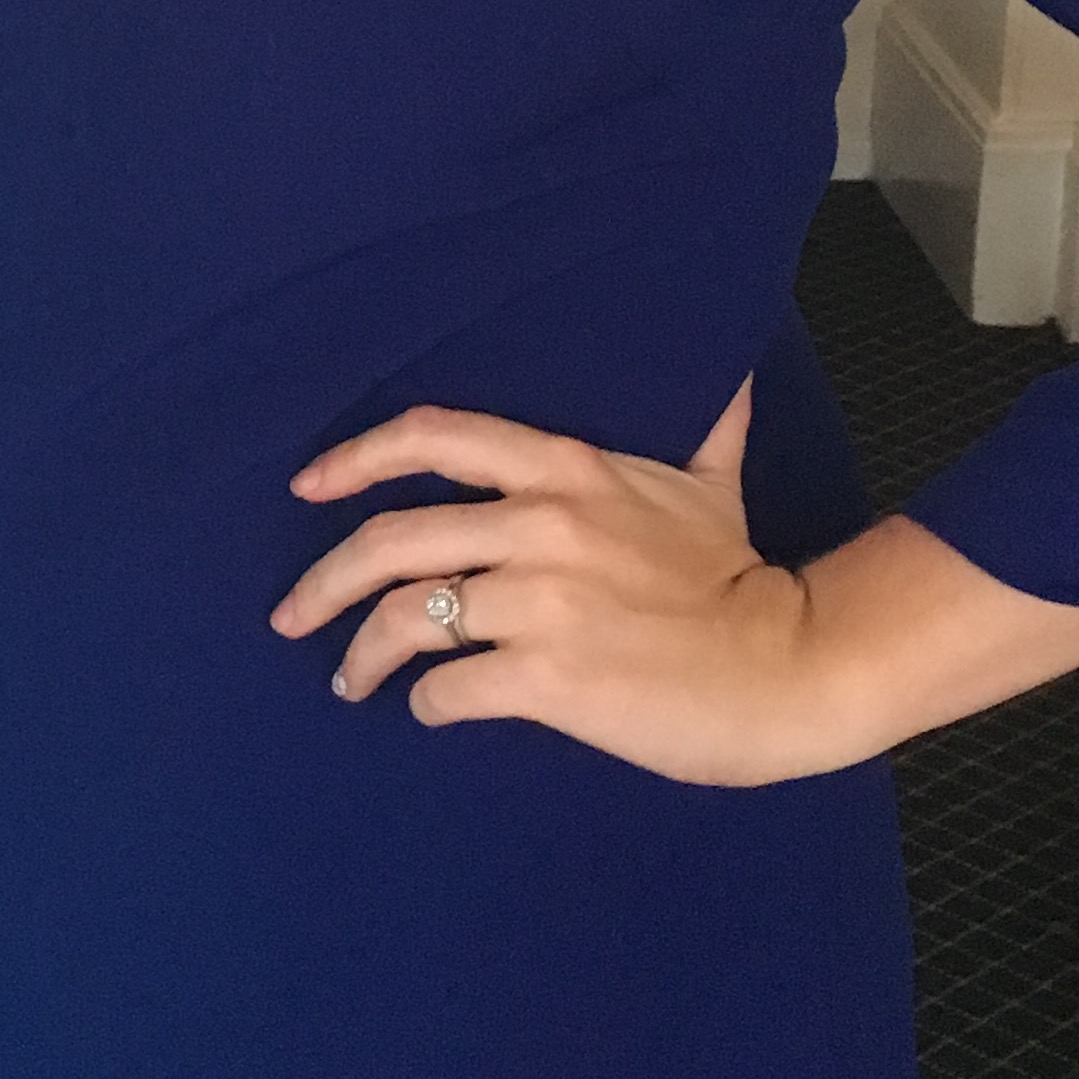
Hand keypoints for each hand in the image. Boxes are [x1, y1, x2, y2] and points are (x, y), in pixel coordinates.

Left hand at [273, 381, 856, 786]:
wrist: (786, 667)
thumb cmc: (740, 578)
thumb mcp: (711, 483)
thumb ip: (703, 426)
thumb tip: (735, 367)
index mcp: (565, 470)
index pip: (433, 437)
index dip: (354, 457)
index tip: (307, 485)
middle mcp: (540, 525)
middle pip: (390, 540)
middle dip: (323, 580)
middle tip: (291, 615)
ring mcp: (539, 603)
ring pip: (405, 622)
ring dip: (362, 657)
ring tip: (351, 681)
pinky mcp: (547, 677)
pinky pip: (448, 690)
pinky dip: (426, 705)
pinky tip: (430, 711)